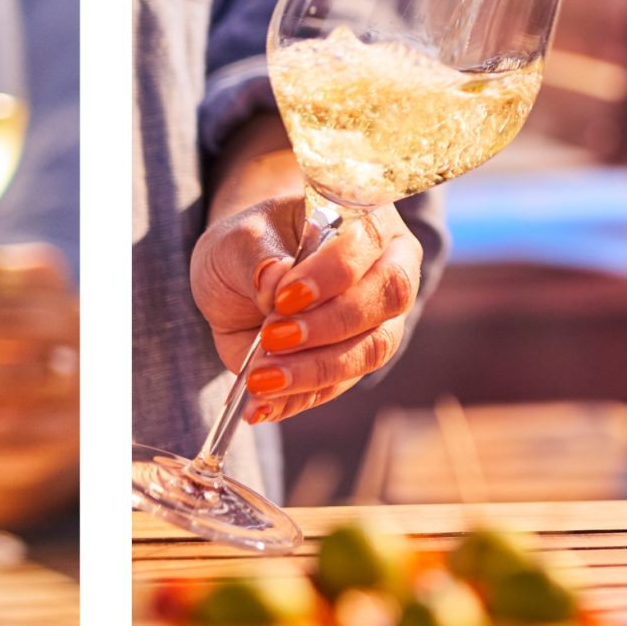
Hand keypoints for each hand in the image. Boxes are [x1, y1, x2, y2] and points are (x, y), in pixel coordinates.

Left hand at [190, 193, 423, 426]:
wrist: (238, 278)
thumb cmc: (250, 244)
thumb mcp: (239, 239)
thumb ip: (257, 257)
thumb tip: (273, 281)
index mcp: (369, 221)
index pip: (370, 241)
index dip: (332, 273)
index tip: (282, 296)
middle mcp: (387, 270)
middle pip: (388, 298)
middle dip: (328, 324)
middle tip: (272, 336)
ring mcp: (377, 322)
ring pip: (369, 351)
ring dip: (313, 369)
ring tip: (261, 378)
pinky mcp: (352, 364)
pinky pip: (336, 387)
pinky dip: (297, 398)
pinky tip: (261, 405)